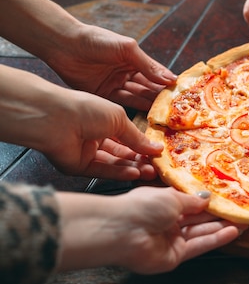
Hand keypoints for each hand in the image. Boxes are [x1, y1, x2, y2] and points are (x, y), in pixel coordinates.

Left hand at [41, 89, 163, 179]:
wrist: (56, 118)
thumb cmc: (86, 109)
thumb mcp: (119, 119)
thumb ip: (137, 137)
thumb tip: (155, 148)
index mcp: (103, 122)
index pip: (127, 137)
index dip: (142, 145)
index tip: (158, 153)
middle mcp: (94, 137)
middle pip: (121, 153)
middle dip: (139, 160)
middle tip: (156, 166)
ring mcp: (85, 152)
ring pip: (113, 163)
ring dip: (132, 168)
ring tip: (149, 172)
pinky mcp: (78, 166)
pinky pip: (101, 171)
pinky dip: (117, 173)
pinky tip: (133, 173)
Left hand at [47, 24, 176, 111]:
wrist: (64, 44)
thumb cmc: (97, 40)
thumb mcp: (127, 49)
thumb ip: (148, 65)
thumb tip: (170, 79)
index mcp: (134, 59)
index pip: (156, 73)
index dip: (168, 82)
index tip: (182, 93)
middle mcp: (126, 72)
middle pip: (148, 87)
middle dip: (161, 96)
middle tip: (176, 108)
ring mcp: (115, 83)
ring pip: (137, 96)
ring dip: (150, 103)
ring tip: (165, 113)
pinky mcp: (103, 94)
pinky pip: (122, 102)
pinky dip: (134, 107)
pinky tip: (147, 113)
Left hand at [58, 187, 247, 273]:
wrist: (122, 230)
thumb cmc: (143, 206)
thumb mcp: (172, 197)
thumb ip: (192, 200)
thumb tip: (207, 198)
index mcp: (164, 205)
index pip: (191, 205)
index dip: (209, 203)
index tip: (228, 199)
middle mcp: (168, 223)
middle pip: (199, 220)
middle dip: (220, 216)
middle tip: (242, 211)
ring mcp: (172, 241)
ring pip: (202, 234)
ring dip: (222, 228)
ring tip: (244, 221)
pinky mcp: (175, 257)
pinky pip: (199, 246)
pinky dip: (216, 240)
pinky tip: (232, 232)